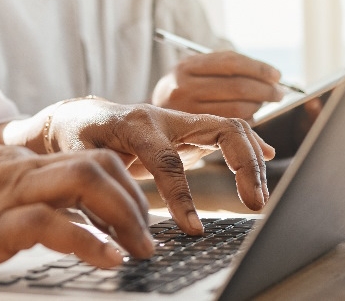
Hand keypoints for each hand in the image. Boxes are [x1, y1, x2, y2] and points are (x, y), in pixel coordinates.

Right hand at [0, 146, 158, 267]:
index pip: (86, 159)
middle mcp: (20, 170)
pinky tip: (105, 260)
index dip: (122, 186)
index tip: (138, 216)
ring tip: (137, 249)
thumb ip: (7, 194)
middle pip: (98, 164)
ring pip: (85, 181)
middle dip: (134, 201)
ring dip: (123, 217)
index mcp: (18, 163)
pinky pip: (52, 223)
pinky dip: (88, 241)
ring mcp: (8, 193)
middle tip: (148, 238)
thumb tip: (35, 216)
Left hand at [47, 99, 273, 234]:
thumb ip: (97, 189)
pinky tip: (267, 158)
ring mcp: (181, 120)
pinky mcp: (190, 128)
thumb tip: (120, 230)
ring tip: (258, 198)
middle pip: (220, 130)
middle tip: (254, 205)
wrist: (79, 115)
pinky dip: (249, 144)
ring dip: (251, 160)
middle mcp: (165, 117)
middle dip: (242, 166)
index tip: (193, 229)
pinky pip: (227, 130)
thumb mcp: (78, 159)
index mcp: (136, 125)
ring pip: (231, 127)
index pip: (167, 161)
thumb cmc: (77, 138)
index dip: (183, 197)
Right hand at [153, 51, 285, 119]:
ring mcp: (185, 109)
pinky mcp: (191, 130)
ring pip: (236, 106)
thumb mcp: (198, 78)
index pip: (230, 62)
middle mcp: (182, 86)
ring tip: (263, 103)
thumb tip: (274, 78)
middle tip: (278, 93)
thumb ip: (229, 76)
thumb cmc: (184, 96)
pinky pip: (229, 124)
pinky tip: (248, 115)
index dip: (258, 68)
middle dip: (264, 89)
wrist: (148, 123)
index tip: (276, 75)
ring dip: (257, 105)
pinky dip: (246, 119)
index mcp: (186, 66)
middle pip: (236, 85)